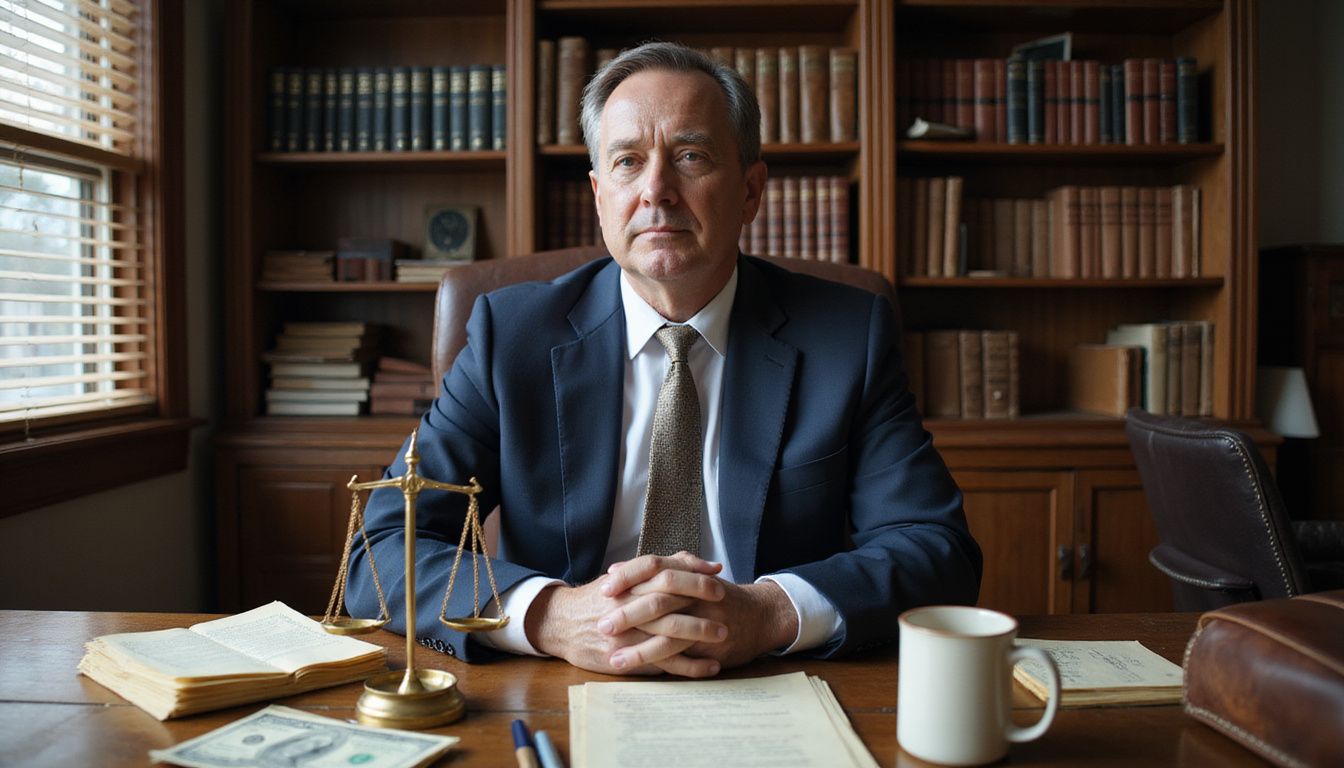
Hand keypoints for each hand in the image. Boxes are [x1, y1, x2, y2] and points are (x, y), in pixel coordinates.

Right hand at [524, 553, 726, 676]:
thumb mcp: (622, 577)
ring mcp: (626, 634)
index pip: (663, 571)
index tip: (716, 576)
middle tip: (726, 604)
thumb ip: (657, 569)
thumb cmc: (599, 599)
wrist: (560, 624)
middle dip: (699, 601)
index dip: (692, 573)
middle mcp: (626, 605)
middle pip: (668, 600)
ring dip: (698, 634)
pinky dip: (690, 666)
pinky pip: (663, 664)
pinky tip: (710, 666)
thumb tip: (696, 561)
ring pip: (667, 633)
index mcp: (627, 582)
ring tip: (724, 635)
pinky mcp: (626, 658)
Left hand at [617, 577, 799, 670]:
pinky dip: (663, 663)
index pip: (653, 566)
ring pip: (669, 632)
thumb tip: (616, 570)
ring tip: (614, 658)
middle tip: (601, 625)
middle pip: (658, 599)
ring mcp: (705, 619)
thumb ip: (652, 572)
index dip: (628, 576)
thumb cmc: (717, 595)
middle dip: (627, 614)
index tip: (604, 587)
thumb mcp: (690, 574)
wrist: (761, 614)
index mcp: (687, 573)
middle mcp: (696, 593)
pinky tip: (645, 673)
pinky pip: (685, 655)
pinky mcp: (712, 645)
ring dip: (639, 648)